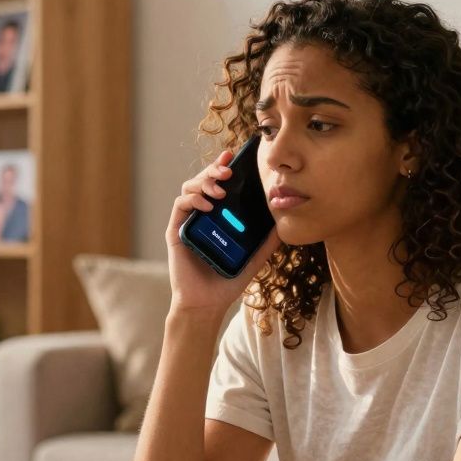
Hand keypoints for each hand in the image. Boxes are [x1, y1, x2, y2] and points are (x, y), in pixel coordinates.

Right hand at [164, 150, 281, 318]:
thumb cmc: (227, 281)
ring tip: (221, 190)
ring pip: (189, 188)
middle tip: (228, 171)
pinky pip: (180, 206)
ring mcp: (187, 222)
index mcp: (217, 216)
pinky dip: (193, 200)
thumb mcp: (254, 258)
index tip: (233, 156)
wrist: (207, 304)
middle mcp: (201, 215)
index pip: (218, 184)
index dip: (223, 167)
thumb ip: (266, 242)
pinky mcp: (176, 231)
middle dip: (214, 170)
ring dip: (204, 183)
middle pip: (203, 180)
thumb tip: (284, 224)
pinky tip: (208, 206)